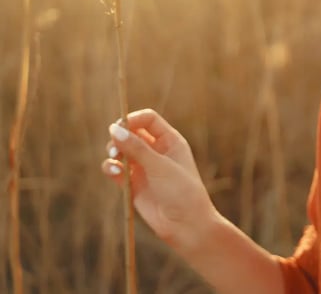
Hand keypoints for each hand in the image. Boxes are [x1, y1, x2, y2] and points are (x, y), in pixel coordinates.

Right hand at [102, 109, 218, 251]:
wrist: (186, 225)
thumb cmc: (181, 191)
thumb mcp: (160, 166)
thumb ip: (137, 148)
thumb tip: (114, 128)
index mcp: (170, 141)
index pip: (148, 119)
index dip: (132, 119)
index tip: (120, 127)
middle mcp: (156, 151)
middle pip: (130, 132)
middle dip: (119, 136)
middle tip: (115, 148)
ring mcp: (143, 167)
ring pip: (120, 151)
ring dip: (112, 152)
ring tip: (115, 160)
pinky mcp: (133, 184)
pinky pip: (116, 169)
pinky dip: (111, 168)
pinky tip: (114, 172)